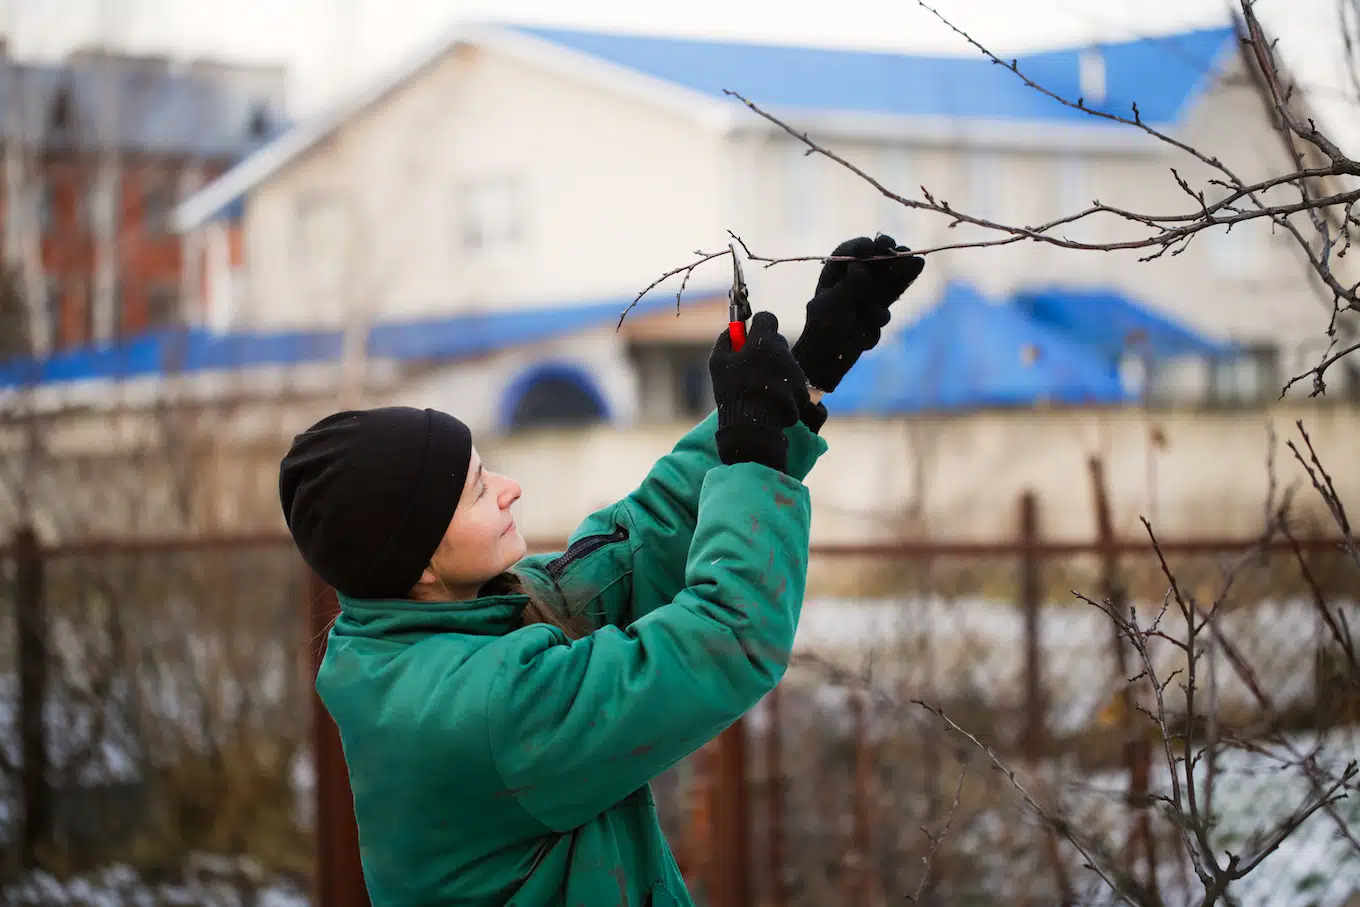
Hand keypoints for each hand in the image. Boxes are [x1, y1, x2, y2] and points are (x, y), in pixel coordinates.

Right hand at [709, 311, 808, 472]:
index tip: (751, 336)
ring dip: (775, 371)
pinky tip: (771, 400)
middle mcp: (783, 352)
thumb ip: (725, 340)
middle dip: (766, 350)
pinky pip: (792, 383)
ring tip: (760, 390)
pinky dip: (784, 389)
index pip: (767, 318)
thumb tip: (732, 330)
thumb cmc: (732, 391)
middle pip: (777, 341)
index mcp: (763, 341)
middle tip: (752, 367)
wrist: (752, 425)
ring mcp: (795, 371)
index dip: (758, 325)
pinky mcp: (802, 389)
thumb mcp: (718, 362)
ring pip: (785, 363)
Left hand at [792, 234, 924, 392]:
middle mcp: (851, 280)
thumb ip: (850, 285)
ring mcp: (867, 293)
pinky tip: (916, 268)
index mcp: (833, 274)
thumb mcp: (834, 304)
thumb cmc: (825, 328)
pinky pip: (894, 293)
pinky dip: (904, 283)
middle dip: (886, 253)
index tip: (871, 247)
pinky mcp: (879, 307)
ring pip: (887, 276)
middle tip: (896, 248)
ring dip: (901, 267)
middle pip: (872, 261)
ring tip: (916, 260)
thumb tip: (861, 267)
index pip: (848, 253)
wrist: (831, 357)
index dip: (861, 246)